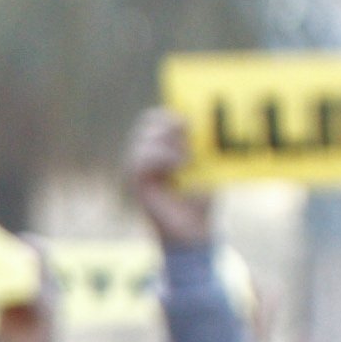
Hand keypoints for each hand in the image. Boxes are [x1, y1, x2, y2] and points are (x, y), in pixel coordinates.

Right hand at [122, 105, 212, 251]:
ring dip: (168, 144)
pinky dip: (162, 158)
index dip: (170, 114)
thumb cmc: (200, 196)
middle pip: (147, 121)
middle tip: (188, 138)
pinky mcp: (135, 181)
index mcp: (160, 146)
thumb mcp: (205, 161)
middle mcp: (145, 154)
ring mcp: (137, 167)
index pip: (155, 117)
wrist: (195, 227)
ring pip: (144, 138)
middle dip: (170, 126)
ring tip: (186, 160)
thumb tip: (194, 117)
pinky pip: (141, 158)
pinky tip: (177, 166)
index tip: (189, 122)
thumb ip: (199, 139)